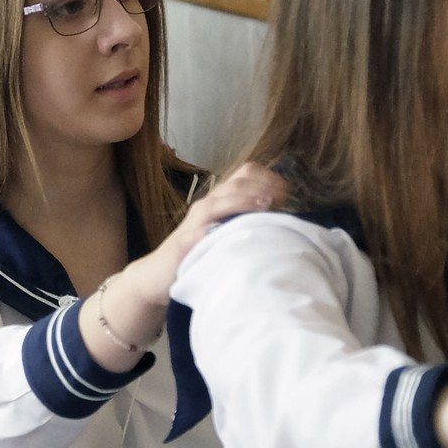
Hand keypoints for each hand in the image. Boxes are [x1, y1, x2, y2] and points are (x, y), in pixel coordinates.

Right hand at [119, 162, 286, 309]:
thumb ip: (247, 221)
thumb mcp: (226, 233)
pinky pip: (200, 230)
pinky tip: (231, 230)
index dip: (270, 177)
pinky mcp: (184, 242)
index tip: (289, 191)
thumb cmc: (199, 254)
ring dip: (245, 200)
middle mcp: (208, 205)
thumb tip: (283, 218)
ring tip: (266, 205)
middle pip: (238, 182)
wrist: (158, 274)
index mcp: (221, 200)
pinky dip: (216, 226)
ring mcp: (195, 222)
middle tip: (285, 199)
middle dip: (264, 186)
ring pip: (220, 200)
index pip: (246, 173)